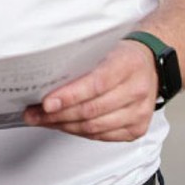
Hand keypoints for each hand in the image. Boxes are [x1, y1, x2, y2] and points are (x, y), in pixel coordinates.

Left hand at [23, 39, 157, 140]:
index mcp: (128, 65)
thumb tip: (46, 80)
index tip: (46, 103)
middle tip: (34, 113)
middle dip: (58, 115)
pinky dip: (79, 132)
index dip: (69, 96)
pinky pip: (101, 136)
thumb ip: (80, 62)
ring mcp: (139, 112)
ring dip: (64, 126)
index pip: (96, 84)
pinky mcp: (137, 129)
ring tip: (43, 121)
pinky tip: (64, 125)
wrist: (150, 65)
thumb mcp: (104, 48)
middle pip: (92, 110)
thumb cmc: (122, 56)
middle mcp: (137, 90)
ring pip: (94, 127)